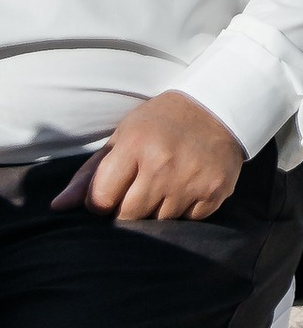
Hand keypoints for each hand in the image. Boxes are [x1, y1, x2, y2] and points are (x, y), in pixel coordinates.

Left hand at [84, 91, 246, 221]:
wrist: (219, 106)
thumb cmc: (161, 122)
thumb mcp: (123, 136)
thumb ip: (90, 173)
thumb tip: (57, 207)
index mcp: (135, 145)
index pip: (100, 199)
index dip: (99, 201)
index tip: (110, 191)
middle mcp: (163, 164)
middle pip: (128, 215)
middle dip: (127, 209)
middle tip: (139, 188)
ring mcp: (192, 179)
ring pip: (158, 221)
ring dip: (157, 210)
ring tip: (165, 184)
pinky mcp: (216, 190)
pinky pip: (188, 220)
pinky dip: (184, 210)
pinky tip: (187, 186)